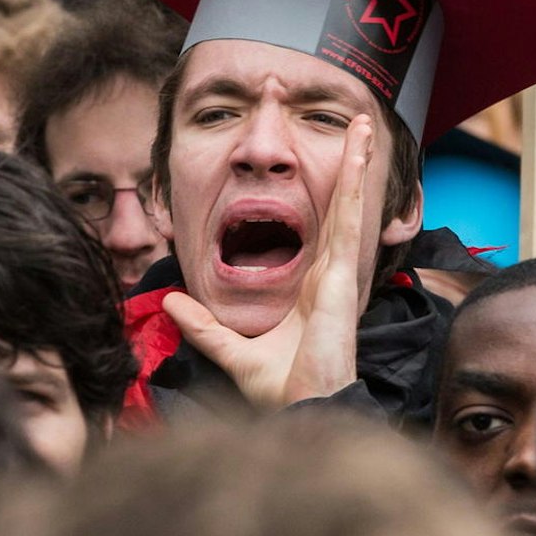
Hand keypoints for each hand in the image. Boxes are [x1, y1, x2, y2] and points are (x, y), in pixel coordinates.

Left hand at [162, 114, 374, 408]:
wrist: (303, 411)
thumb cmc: (281, 390)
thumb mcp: (231, 351)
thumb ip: (203, 326)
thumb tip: (170, 302)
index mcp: (310, 290)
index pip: (322, 231)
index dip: (329, 198)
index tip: (331, 167)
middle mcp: (328, 277)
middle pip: (341, 211)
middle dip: (349, 169)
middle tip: (358, 128)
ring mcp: (338, 275)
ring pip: (349, 207)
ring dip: (357, 164)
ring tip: (364, 125)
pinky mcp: (340, 279)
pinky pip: (347, 223)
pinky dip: (354, 187)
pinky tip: (358, 156)